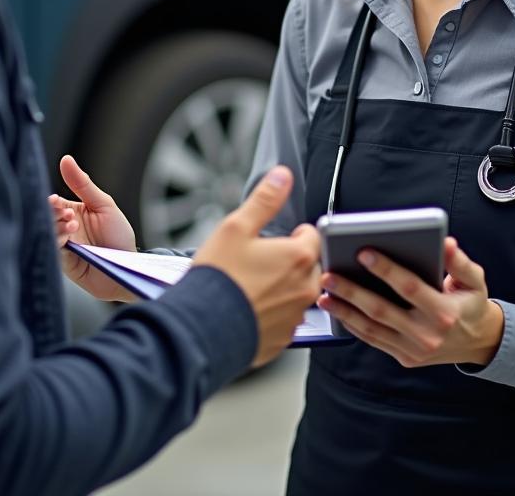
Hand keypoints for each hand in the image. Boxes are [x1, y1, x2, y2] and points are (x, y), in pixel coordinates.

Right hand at [48, 154, 137, 302]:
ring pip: (48, 234)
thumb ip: (82, 183)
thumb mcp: (103, 204)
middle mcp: (65, 228)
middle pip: (48, 218)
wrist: (128, 266)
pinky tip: (68, 239)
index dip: (52, 202)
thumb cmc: (118, 235)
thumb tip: (65, 159)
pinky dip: (57, 243)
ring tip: (72, 225)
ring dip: (57, 228)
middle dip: (53, 214)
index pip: (54, 204)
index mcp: (73, 212)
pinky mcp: (65, 263)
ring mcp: (64, 246)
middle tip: (66, 213)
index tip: (55, 201)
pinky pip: (54, 251)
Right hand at [193, 166, 321, 367]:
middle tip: (259, 261)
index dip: (293, 233)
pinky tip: (249, 308)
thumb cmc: (218, 277)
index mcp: (297, 257)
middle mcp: (304, 289)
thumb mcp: (236, 226)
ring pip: (298, 294)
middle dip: (290, 260)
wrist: (201, 328)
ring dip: (283, 287)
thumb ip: (264, 199)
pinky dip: (272, 312)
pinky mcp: (282, 339)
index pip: (313, 236)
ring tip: (251, 286)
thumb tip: (283, 175)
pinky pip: (285, 319)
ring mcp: (294, 317)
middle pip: (309, 266)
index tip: (274, 239)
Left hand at [318, 236, 503, 367]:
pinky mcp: (405, 358)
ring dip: (344, 311)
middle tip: (329, 275)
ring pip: (372, 329)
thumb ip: (459, 261)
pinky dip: (353, 326)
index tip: (363, 252)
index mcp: (445, 312)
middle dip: (352, 291)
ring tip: (323, 294)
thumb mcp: (474, 280)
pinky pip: (374, 341)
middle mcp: (428, 335)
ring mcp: (414, 350)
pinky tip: (337, 311)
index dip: (386, 270)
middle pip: (382, 311)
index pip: (410, 288)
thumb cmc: (471, 304)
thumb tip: (445, 242)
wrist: (479, 342)